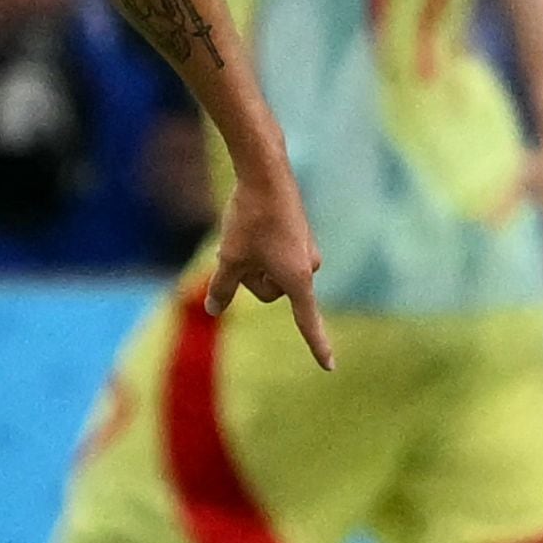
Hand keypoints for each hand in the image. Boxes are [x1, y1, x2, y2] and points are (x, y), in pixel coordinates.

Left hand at [203, 164, 333, 369]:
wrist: (267, 174)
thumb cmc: (250, 218)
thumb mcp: (229, 258)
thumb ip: (222, 289)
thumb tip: (213, 310)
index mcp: (297, 279)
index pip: (307, 321)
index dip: (317, 346)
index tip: (329, 368)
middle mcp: (308, 268)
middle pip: (267, 292)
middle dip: (248, 277)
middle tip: (239, 249)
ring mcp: (305, 253)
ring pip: (268, 274)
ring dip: (251, 262)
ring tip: (246, 234)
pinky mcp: (298, 239)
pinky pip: (272, 257)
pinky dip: (257, 249)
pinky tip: (252, 226)